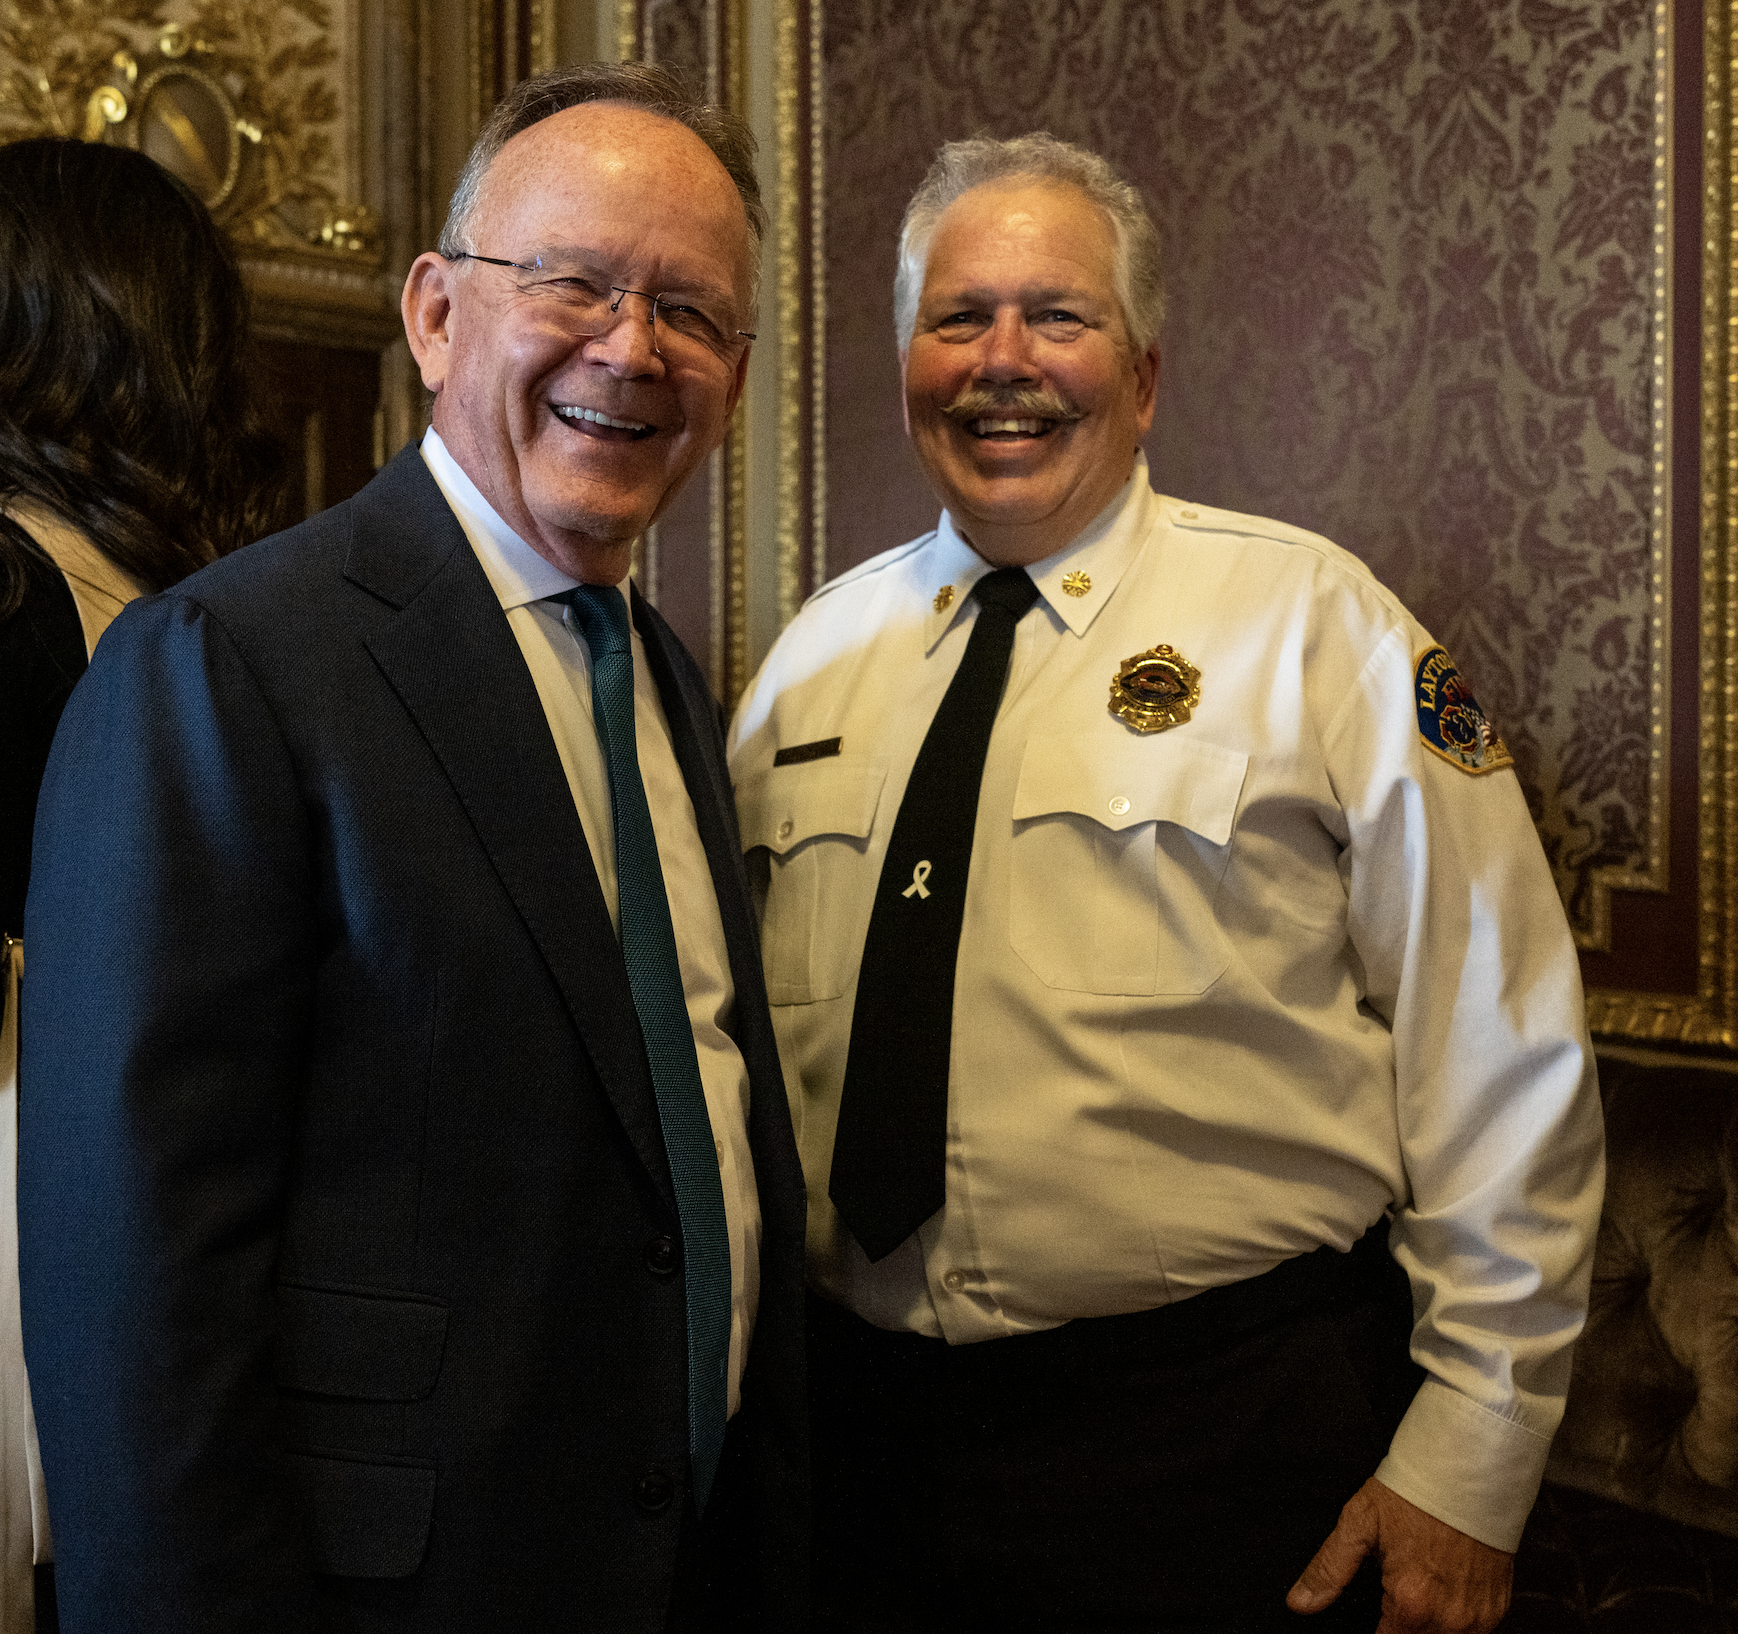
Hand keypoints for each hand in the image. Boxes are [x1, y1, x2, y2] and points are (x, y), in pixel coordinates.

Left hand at [1286, 1476, 1513, 1633]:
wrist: (1469, 1471)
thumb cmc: (1417, 1493)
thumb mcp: (1359, 1522)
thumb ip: (1328, 1569)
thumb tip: (1301, 1601)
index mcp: (1410, 1603)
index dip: (1376, 1632)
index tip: (1376, 1616)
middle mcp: (1448, 1620)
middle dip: (1399, 1626)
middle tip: (1395, 1591)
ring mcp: (1477, 1619)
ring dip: (1426, 1627)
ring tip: (1418, 1589)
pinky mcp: (1496, 1610)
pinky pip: (1472, 1633)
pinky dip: (1454, 1621)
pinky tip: (1442, 1590)